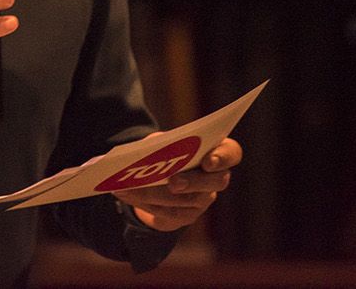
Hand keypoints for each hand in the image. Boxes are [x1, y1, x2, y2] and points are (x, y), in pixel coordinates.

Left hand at [113, 137, 240, 232]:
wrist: (160, 173)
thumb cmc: (166, 149)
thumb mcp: (164, 141)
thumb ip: (164, 143)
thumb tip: (150, 151)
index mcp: (217, 150)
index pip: (232, 154)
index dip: (223, 157)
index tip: (207, 161)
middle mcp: (216, 177)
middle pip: (216, 182)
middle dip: (193, 182)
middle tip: (173, 182)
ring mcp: (204, 199)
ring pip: (186, 200)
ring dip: (156, 193)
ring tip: (130, 186)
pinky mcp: (187, 215)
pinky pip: (168, 213)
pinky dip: (143, 202)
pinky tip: (124, 193)